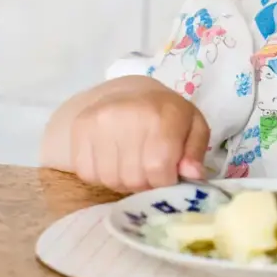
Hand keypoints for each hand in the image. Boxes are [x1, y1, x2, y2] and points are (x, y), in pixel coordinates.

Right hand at [69, 80, 210, 192]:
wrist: (132, 93)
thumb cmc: (167, 114)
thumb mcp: (194, 126)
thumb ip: (196, 151)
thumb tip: (193, 175)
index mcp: (162, 115)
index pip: (158, 169)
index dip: (165, 182)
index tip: (168, 176)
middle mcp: (127, 115)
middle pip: (134, 179)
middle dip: (146, 184)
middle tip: (150, 171)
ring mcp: (99, 122)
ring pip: (111, 180)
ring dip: (124, 182)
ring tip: (132, 165)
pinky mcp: (79, 129)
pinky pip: (88, 174)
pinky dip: (102, 176)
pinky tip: (113, 161)